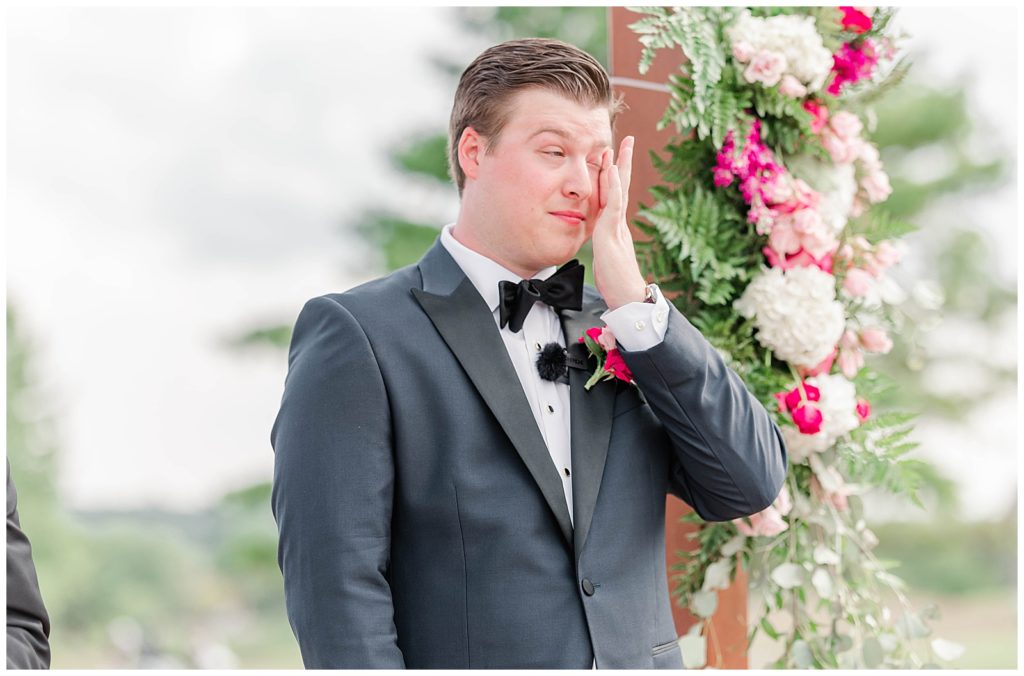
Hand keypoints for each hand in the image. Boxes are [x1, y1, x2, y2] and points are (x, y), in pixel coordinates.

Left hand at [591, 135, 645, 310]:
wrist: (628, 299)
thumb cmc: (617, 285)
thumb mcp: (606, 261)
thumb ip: (605, 250)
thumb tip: (604, 248)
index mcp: (615, 229)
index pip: (615, 196)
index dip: (614, 176)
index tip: (614, 156)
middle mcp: (618, 224)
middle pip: (621, 187)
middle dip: (623, 162)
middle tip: (627, 140)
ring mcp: (616, 227)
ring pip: (619, 191)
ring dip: (619, 166)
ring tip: (622, 145)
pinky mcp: (611, 234)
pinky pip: (613, 205)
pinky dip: (613, 186)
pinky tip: (612, 170)